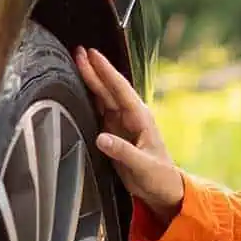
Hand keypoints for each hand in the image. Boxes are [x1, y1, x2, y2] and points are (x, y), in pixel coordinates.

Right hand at [73, 47, 184, 224]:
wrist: (163, 189)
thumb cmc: (159, 177)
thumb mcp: (142, 166)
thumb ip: (122, 152)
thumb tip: (101, 138)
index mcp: (140, 118)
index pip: (119, 90)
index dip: (105, 72)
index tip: (92, 55)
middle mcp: (130, 117)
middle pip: (109, 89)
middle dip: (94, 69)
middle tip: (79, 51)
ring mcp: (121, 123)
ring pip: (103, 97)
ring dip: (91, 80)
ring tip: (77, 62)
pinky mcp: (114, 133)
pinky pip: (99, 111)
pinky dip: (89, 98)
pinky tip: (79, 89)